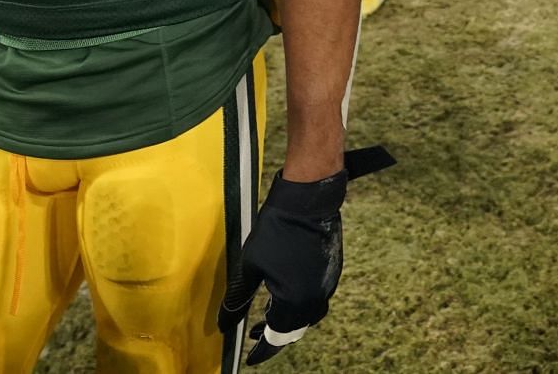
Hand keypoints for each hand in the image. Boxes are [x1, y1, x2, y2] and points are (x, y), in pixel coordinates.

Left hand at [219, 168, 349, 364]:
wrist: (309, 200)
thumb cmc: (276, 230)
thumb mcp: (250, 266)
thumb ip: (238, 300)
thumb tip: (224, 325)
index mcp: (294, 301)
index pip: (277, 337)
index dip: (263, 349)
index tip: (251, 357)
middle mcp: (315, 298)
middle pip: (295, 329)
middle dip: (274, 334)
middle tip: (255, 333)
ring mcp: (327, 285)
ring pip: (308, 316)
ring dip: (289, 320)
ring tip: (269, 314)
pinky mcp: (333, 271)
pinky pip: (317, 299)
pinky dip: (300, 304)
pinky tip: (287, 293)